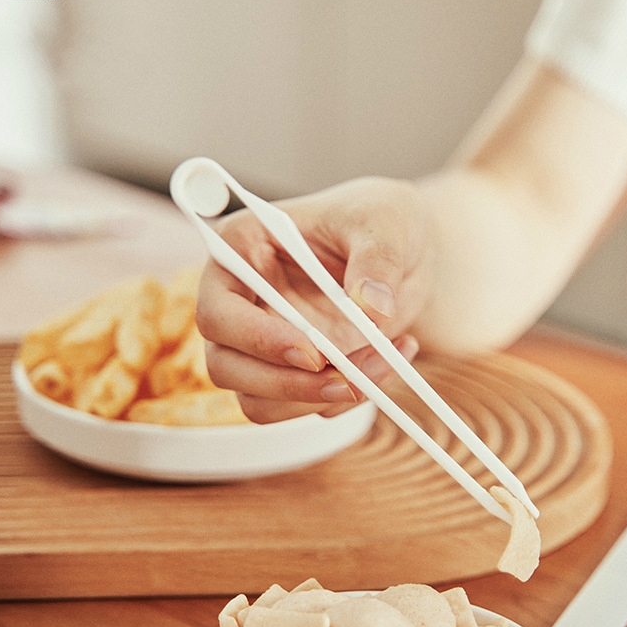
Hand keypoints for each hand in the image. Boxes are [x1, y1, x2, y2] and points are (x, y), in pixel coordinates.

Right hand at [195, 176, 434, 422]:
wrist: (408, 249)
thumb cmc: (380, 219)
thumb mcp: (384, 223)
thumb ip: (377, 260)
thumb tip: (372, 308)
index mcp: (242, 251)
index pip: (218, 309)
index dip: (256, 339)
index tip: (313, 353)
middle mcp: (243, 302)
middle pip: (227, 367)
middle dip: (289, 385)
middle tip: (351, 382)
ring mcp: (266, 343)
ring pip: (261, 401)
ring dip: (321, 400)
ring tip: (386, 363)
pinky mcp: (296, 371)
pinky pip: (306, 407)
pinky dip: (349, 398)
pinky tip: (391, 360)